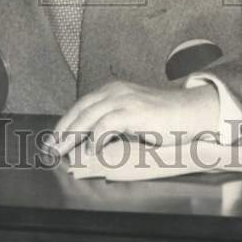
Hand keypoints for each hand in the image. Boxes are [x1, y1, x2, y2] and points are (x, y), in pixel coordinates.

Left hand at [50, 79, 219, 156]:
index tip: (54, 138)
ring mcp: (124, 99)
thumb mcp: (133, 117)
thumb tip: (90, 140)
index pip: (82, 105)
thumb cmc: (164, 119)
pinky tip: (91, 149)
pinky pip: (106, 124)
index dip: (66, 122)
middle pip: (81, 110)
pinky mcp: (133, 111)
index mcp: (113, 90)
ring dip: (74, 135)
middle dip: (64, 130)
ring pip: (89, 116)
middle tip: (52, 148)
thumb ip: (113, 122)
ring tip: (64, 151)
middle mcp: (115, 91)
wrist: (190, 112)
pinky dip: (96, 137)